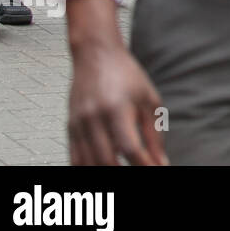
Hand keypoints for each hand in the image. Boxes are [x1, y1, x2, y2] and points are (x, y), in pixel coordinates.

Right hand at [67, 38, 166, 165]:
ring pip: (87, 163)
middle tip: (139, 175)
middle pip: (106, 160)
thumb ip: (154, 133)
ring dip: (105, 173)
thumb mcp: (149, 100)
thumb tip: (160, 162)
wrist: (96, 55)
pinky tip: (102, 170)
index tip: (155, 171)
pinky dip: (88, 169)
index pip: (129, 147)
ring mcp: (78, 124)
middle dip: (123, 174)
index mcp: (117, 109)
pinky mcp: (69, 128)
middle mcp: (93, 118)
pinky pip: (74, 158)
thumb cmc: (127, 76)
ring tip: (122, 173)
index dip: (143, 165)